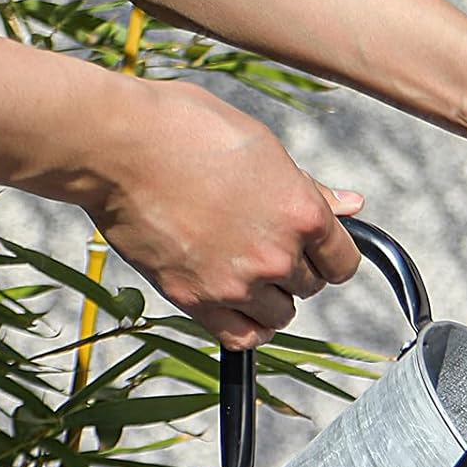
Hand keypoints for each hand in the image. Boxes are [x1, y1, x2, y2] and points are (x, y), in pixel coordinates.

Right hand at [86, 82, 362, 348]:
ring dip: (268, 299)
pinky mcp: (198, 301)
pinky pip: (242, 338)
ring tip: (240, 267)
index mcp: (301, 213)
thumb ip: (310, 187)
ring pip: (279, 316)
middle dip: (292, 269)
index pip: (343, 262)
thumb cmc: (183, 129)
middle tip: (258, 241)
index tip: (311, 248)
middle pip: (309, 287)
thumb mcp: (260, 145)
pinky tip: (235, 304)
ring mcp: (237, 284)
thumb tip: (352, 205)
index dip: (328, 255)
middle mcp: (276, 255)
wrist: (114, 146)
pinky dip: (246, 327)